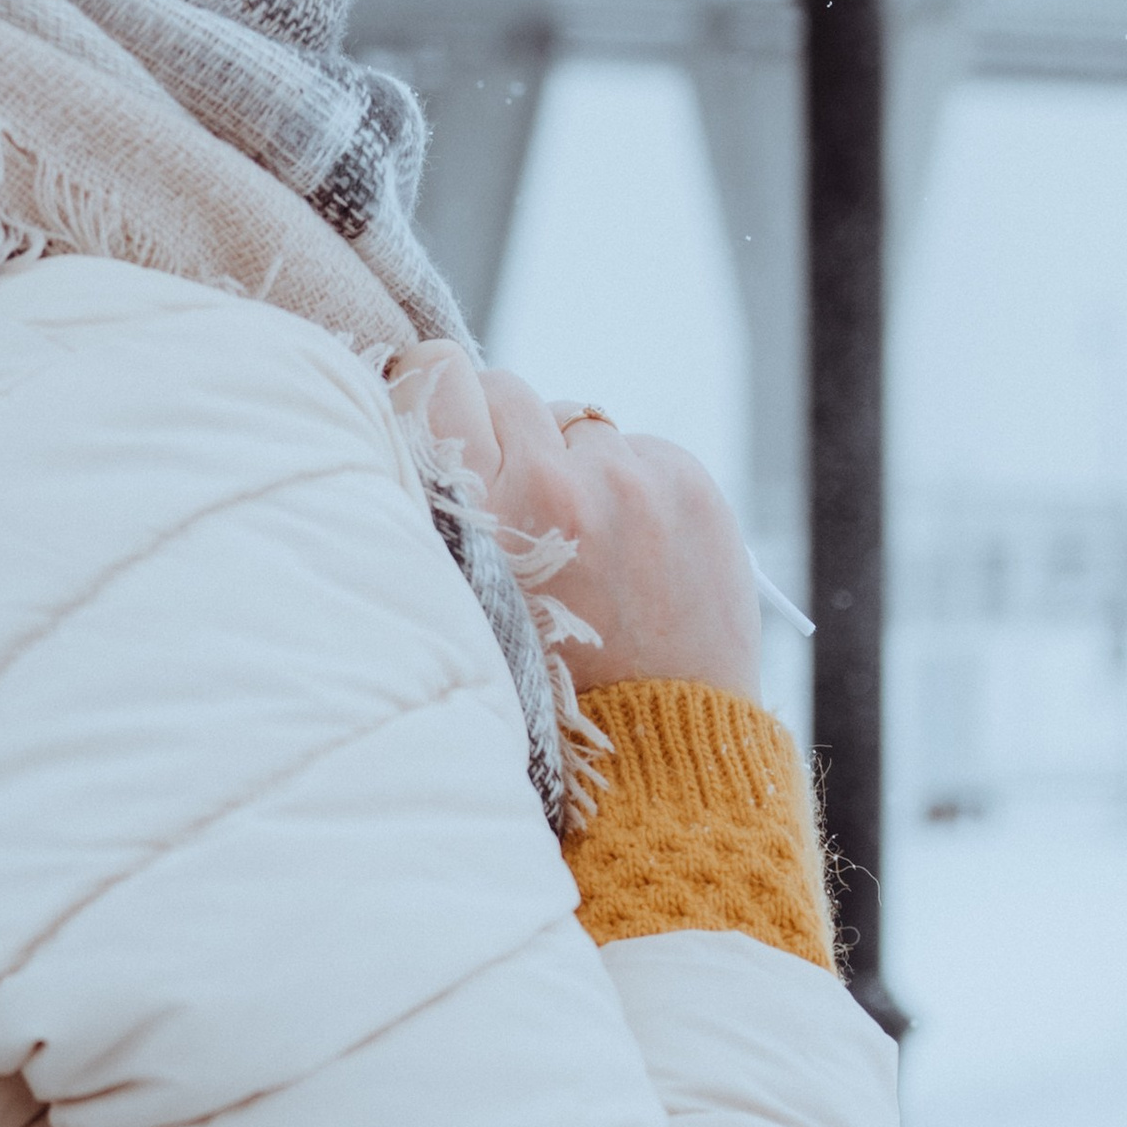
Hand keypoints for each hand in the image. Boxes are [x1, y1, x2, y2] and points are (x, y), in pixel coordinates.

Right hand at [388, 346, 760, 698]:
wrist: (659, 750)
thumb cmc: (545, 687)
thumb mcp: (465, 600)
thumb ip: (449, 510)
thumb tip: (439, 419)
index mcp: (484, 511)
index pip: (440, 376)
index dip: (436, 388)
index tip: (441, 413)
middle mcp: (558, 481)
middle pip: (512, 391)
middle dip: (511, 438)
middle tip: (523, 510)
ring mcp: (632, 480)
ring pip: (581, 427)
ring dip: (580, 468)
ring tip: (589, 551)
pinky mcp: (690, 486)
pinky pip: (643, 451)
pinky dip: (637, 486)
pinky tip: (637, 554)